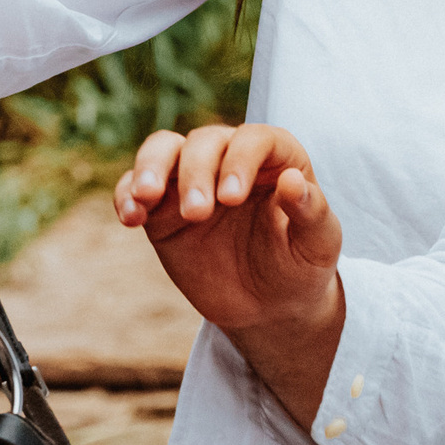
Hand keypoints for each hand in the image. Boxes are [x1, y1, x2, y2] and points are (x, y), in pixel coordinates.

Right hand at [114, 124, 343, 334]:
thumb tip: (293, 180)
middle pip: (204, 141)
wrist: (269, 306)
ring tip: (146, 198)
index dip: (240, 160)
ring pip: (163, 149)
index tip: (232, 198)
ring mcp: (192, 180)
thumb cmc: (301, 266)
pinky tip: (130, 218)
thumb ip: (311, 211)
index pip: (254, 138)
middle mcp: (231, 159)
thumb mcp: (318, 244)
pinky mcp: (162, 209)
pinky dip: (126, 195)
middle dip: (196, 173)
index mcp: (276, 158)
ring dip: (150, 167)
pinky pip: (134, 188)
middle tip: (198, 215)